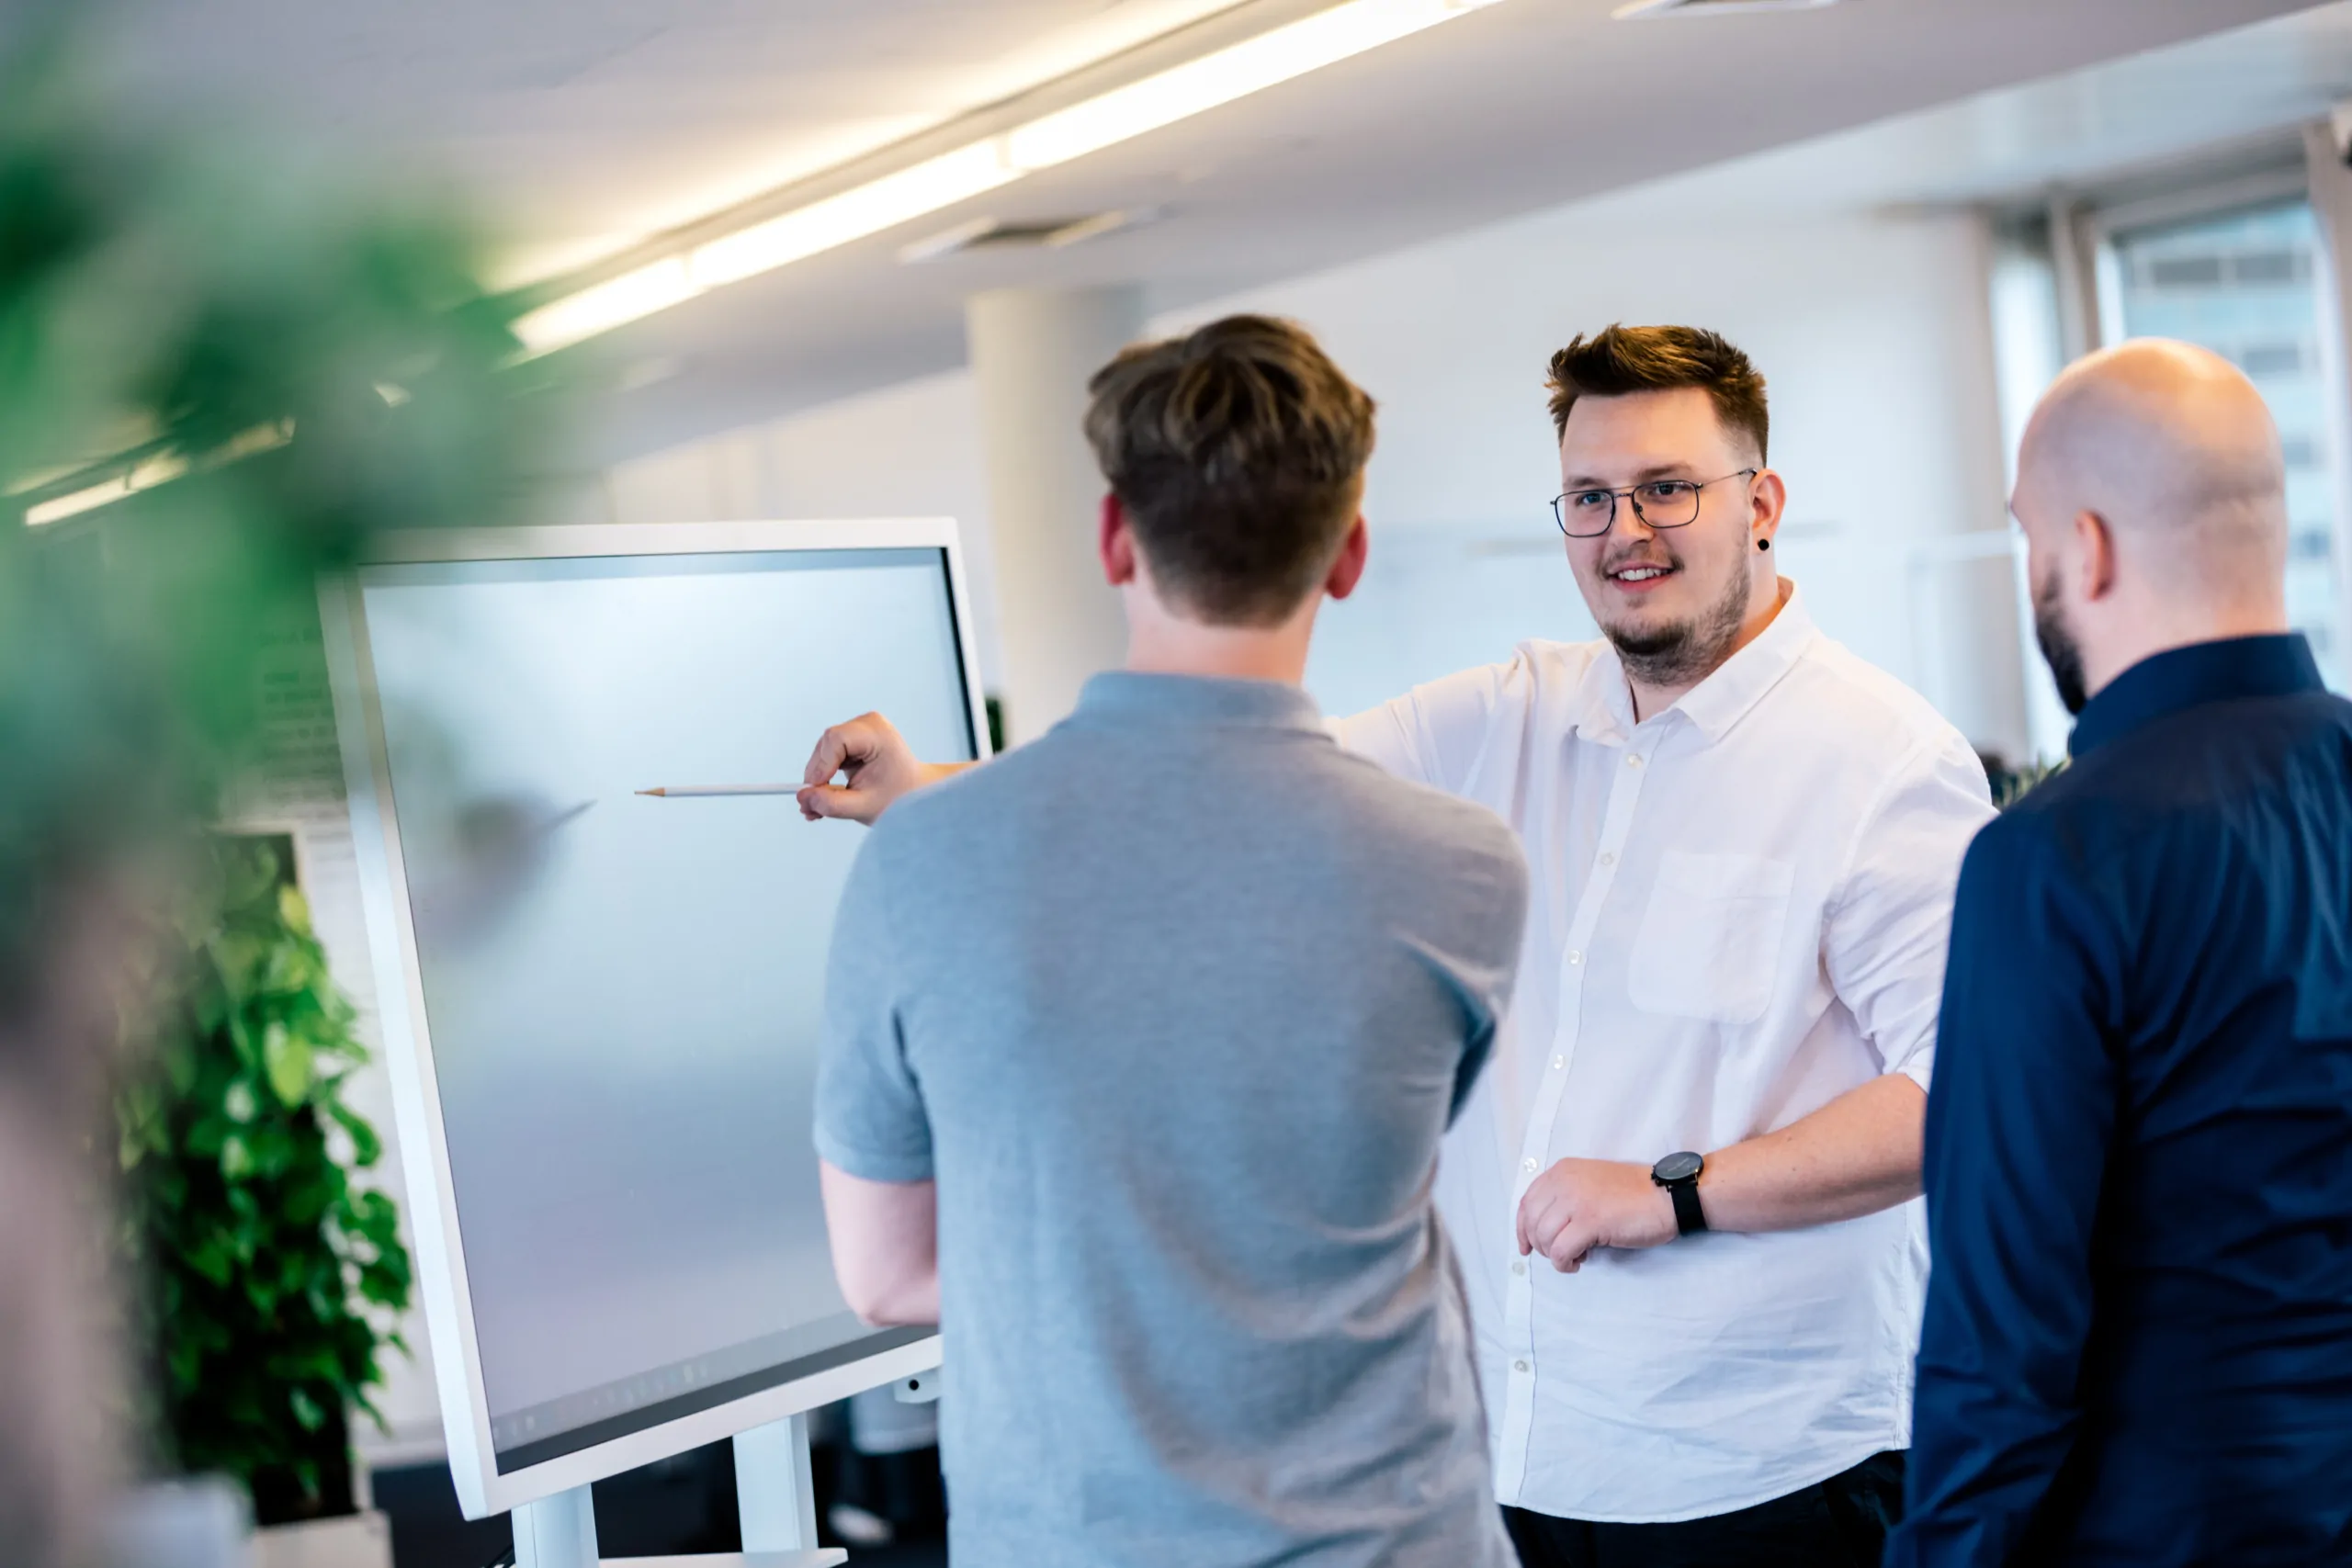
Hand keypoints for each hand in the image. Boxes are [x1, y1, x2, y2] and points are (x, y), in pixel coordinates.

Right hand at [796, 712, 958, 823]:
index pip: (837, 739)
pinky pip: (828, 755)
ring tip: (817, 807)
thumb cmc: (900, 798)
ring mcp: (859, 729)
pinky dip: (823, 775)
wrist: (916, 792)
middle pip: (826, 745)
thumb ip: (832, 803)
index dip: (821, 765)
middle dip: (816, 776)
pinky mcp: (852, 739)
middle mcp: (868, 724)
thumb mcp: (864, 807)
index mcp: (878, 734)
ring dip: (817, 778)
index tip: (815, 791)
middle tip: (810, 807)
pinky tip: (824, 796)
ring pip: (823, 751)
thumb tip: (803, 797)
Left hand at [1516, 1158, 1678, 1272]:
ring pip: (1544, 1238)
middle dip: (1540, 1245)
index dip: (1522, 1228)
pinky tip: (1579, 1261)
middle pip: (1531, 1221)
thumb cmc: (1635, 1195)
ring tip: (1574, 1257)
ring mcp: (1576, 1200)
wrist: (1668, 1195)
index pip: (1527, 1201)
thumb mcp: (1591, 1184)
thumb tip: (1544, 1229)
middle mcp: (1565, 1181)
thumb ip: (1566, 1197)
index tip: (1527, 1247)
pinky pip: (1561, 1251)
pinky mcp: (1590, 1221)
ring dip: (1554, 1255)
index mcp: (1563, 1171)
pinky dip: (1565, 1263)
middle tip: (1559, 1255)